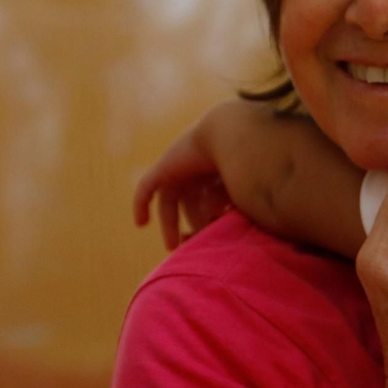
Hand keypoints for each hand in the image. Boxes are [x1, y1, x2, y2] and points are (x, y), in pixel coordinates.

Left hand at [132, 119, 234, 250]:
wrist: (231, 138)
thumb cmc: (246, 168)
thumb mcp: (242, 197)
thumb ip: (234, 215)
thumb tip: (226, 241)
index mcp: (218, 174)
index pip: (210, 203)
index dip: (209, 224)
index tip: (211, 243)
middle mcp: (197, 171)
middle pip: (189, 204)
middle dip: (192, 226)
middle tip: (194, 248)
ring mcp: (179, 169)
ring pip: (168, 202)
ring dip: (169, 223)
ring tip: (172, 246)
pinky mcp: (163, 169)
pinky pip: (146, 189)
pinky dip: (141, 205)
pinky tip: (141, 223)